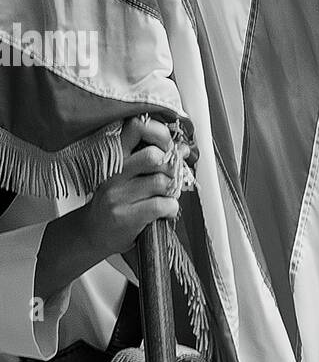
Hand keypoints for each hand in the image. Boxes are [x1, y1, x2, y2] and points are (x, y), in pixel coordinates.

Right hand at [80, 116, 189, 258]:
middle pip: (154, 156)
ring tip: (167, 198)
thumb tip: (182, 148)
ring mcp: (118, 195)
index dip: (160, 133)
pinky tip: (165, 212)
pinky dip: (171, 209)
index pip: (135, 128)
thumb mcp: (125, 175)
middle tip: (172, 179)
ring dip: (172, 192)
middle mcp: (114, 173)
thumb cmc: (115, 202)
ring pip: (161, 182)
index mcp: (115, 158)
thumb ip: (150, 161)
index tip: (170, 147)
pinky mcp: (126, 216)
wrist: (92, 233)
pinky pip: (162, 205)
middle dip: (171, 168)